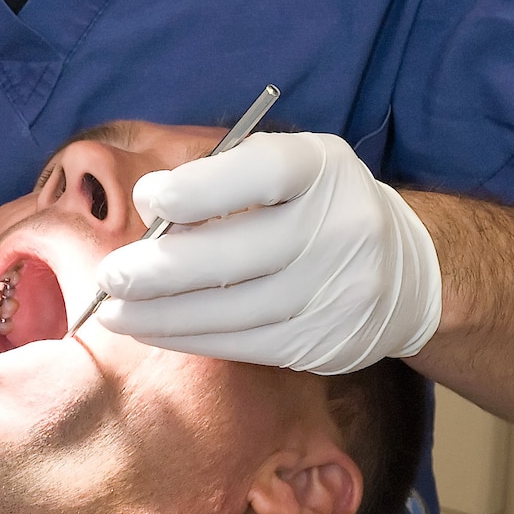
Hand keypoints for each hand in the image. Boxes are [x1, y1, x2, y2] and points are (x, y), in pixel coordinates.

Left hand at [93, 132, 441, 375]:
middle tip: (109, 276)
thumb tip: (149, 206)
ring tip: (112, 311)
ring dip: (161, 316)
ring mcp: (336, 293)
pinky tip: (151, 330)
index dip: (200, 188)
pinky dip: (189, 338)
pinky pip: (242, 344)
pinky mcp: (324, 344)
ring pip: (233, 311)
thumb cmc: (317, 206)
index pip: (261, 173)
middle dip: (161, 270)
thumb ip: (222, 178)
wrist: (405, 272)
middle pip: (238, 254)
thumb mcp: (287, 169)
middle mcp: (340, 229)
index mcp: (324, 168)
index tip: (149, 198)